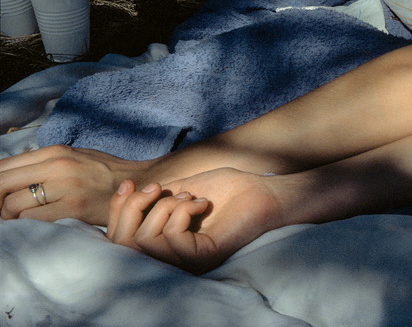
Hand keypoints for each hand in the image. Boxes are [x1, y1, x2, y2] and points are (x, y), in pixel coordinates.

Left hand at [0, 145, 143, 225]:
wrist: (142, 182)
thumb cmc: (104, 173)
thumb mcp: (72, 158)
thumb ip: (42, 165)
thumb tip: (6, 179)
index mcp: (54, 152)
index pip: (2, 167)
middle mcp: (57, 164)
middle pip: (0, 184)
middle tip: (5, 213)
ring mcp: (66, 186)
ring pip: (12, 206)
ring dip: (12, 218)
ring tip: (26, 221)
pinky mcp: (74, 207)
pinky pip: (32, 220)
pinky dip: (29, 225)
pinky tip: (42, 225)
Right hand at [106, 170, 284, 274]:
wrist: (260, 190)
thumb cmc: (225, 189)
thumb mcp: (180, 188)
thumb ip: (154, 198)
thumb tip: (126, 191)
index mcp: (161, 243)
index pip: (118, 240)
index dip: (117, 210)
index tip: (130, 184)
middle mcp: (169, 258)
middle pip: (123, 244)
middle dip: (135, 206)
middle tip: (161, 189)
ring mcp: (184, 261)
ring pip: (145, 240)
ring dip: (165, 207)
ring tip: (191, 198)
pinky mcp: (201, 257)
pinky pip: (172, 237)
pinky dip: (182, 212)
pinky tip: (202, 204)